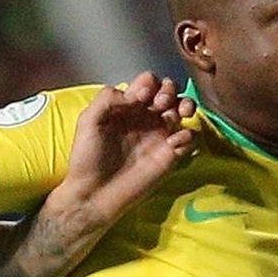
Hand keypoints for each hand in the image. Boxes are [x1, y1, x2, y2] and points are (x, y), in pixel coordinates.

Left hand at [50, 73, 197, 234]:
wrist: (94, 194)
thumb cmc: (87, 158)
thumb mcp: (88, 121)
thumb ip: (108, 98)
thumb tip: (137, 95)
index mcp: (128, 106)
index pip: (148, 82)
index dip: (150, 83)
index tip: (141, 97)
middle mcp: (146, 118)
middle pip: (169, 91)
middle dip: (169, 90)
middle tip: (160, 104)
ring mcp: (160, 136)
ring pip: (184, 110)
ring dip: (186, 105)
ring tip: (179, 114)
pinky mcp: (171, 156)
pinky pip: (190, 138)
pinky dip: (188, 135)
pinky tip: (174, 142)